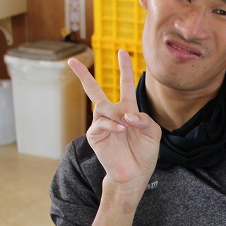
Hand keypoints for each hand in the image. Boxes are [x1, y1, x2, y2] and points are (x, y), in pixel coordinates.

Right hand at [67, 49, 161, 195]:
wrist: (135, 174)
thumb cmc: (145, 153)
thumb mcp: (153, 133)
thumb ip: (145, 119)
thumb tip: (127, 115)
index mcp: (128, 110)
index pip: (125, 84)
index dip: (124, 68)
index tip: (122, 52)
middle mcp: (113, 114)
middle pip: (94, 90)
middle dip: (83, 75)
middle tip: (71, 60)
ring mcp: (102, 124)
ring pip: (101, 107)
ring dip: (115, 114)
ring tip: (126, 127)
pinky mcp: (95, 136)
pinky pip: (100, 124)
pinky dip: (112, 125)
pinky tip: (121, 130)